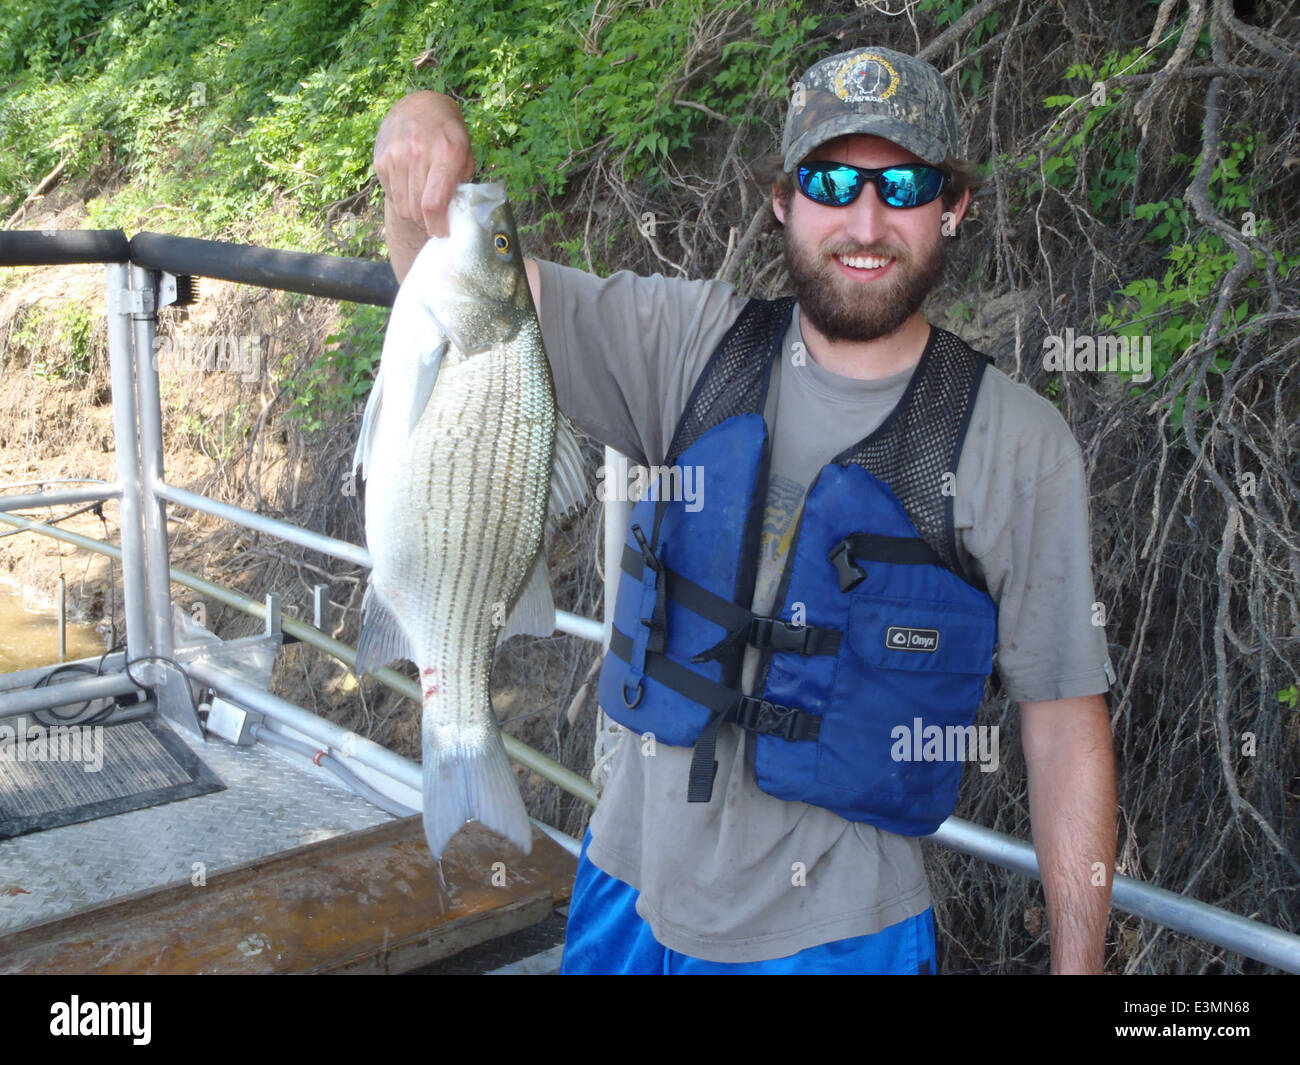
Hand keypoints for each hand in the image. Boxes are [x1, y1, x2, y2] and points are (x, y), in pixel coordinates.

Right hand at [374, 92, 474, 278]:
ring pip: (402, 207)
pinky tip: (411, 188)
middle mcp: (417, 154)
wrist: (418, 105)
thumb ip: (461, 183)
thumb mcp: (465, 153)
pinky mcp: (381, 160)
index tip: (443, 233)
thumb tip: (454, 216)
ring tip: (424, 205)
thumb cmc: (448, 134)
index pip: (433, 204)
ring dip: (414, 214)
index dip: (437, 227)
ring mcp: (395, 156)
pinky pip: (392, 195)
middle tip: (436, 221)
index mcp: (445, 154)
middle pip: (417, 210)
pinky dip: (402, 200)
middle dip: (428, 223)